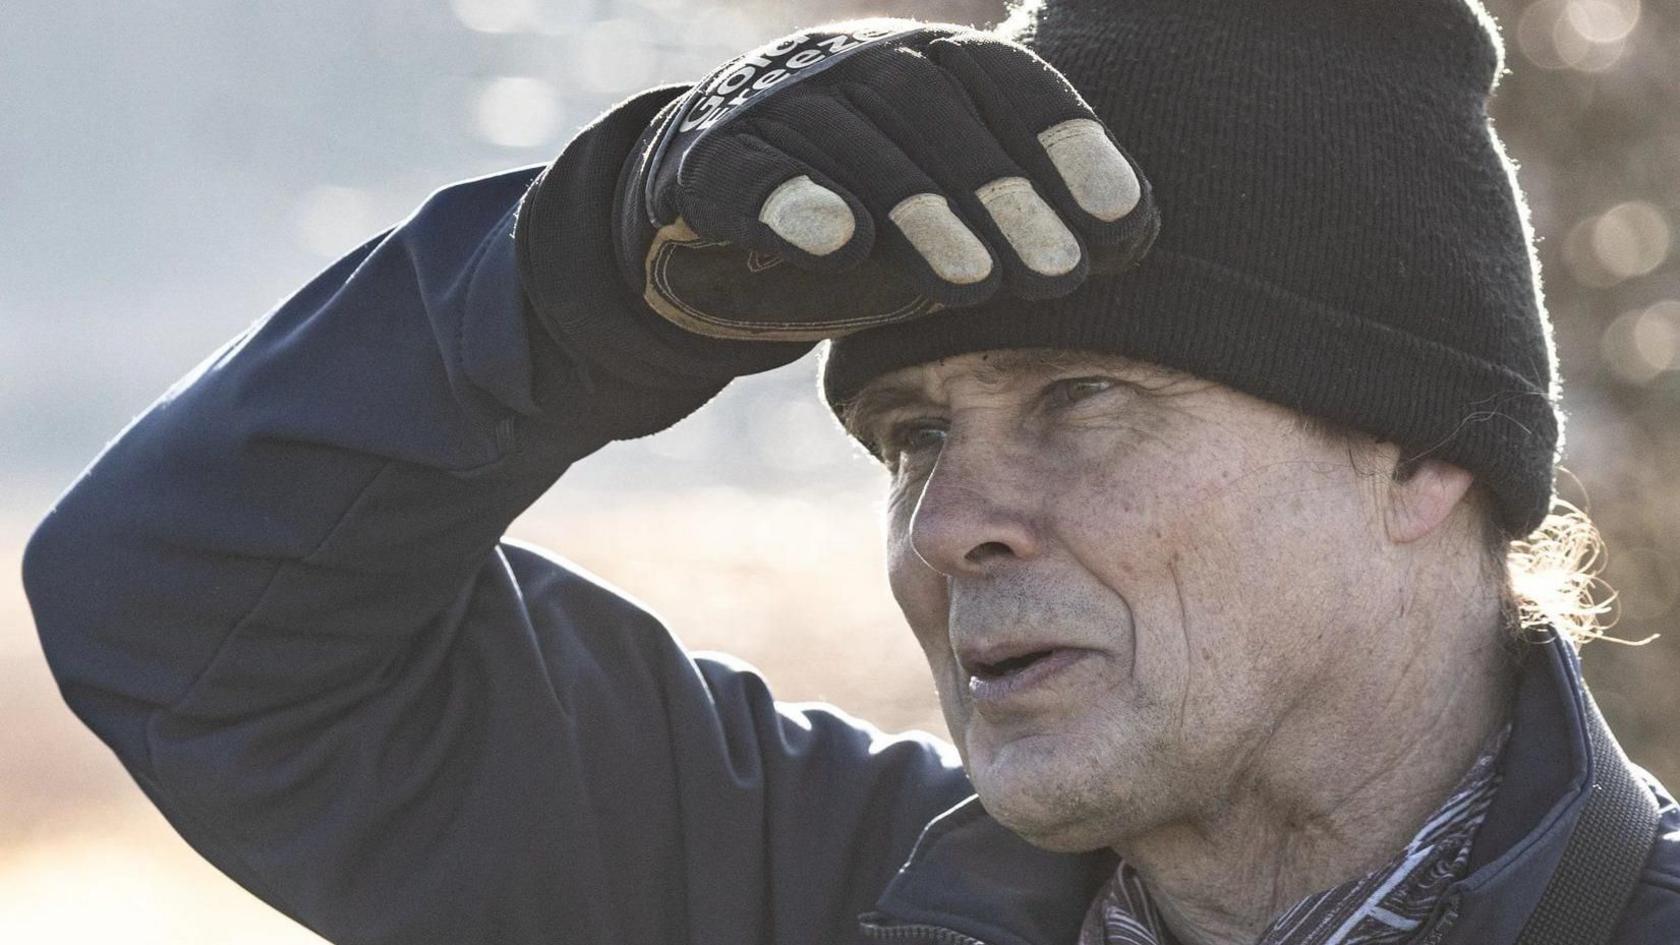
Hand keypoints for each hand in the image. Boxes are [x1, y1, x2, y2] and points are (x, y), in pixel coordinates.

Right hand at [614, 19, 1159, 341]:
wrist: (708, 212)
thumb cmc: (861, 208)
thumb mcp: (951, 202)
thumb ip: (1027, 205)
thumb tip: (1140, 230)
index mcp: (926, 61)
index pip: (1006, 81)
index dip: (1069, 145)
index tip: (1124, 221)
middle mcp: (852, 64)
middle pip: (936, 111)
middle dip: (1005, 195)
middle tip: (1060, 274)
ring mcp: (775, 107)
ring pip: (851, 141)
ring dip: (917, 210)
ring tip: (974, 282)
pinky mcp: (705, 164)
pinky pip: (747, 176)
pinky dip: (790, 203)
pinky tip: (837, 241)